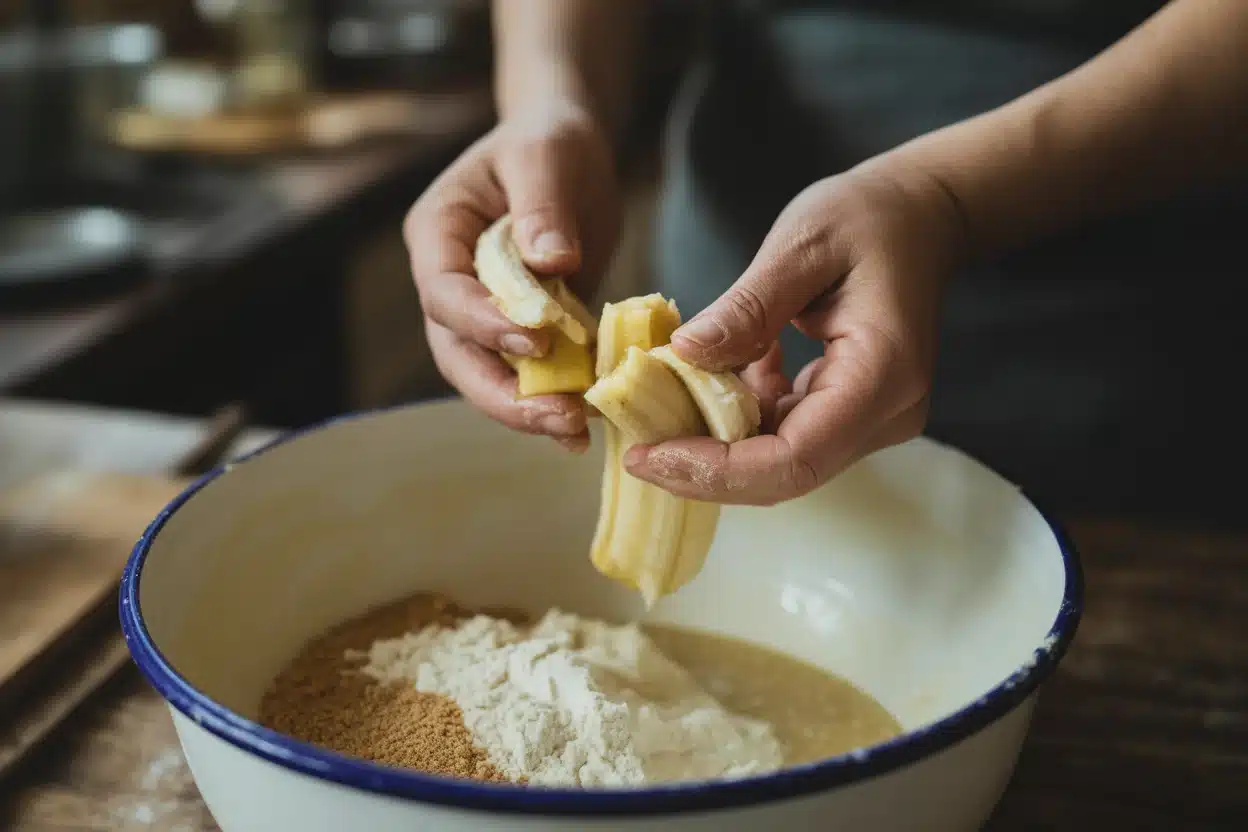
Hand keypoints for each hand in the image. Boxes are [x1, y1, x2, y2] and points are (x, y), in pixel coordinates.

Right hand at [404, 106, 618, 451]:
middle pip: (457, 353)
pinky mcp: (522, 331)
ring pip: (487, 376)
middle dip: (502, 393)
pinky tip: (587, 423)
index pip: (444, 292)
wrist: (568, 150)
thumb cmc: (548, 140)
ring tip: (575, 431)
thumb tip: (549, 262)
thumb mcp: (547, 155)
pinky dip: (553, 399)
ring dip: (527, 408)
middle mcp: (450, 281)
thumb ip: (542, 206)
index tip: (535, 342)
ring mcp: (482, 312)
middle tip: (558, 418)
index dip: (482, 323)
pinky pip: (528, 375)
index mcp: (438, 234)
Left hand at [624, 164, 969, 504]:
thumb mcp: (802, 245)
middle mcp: (885, 414)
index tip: (650, 455)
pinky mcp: (851, 413)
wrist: (921, 216)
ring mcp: (872, 420)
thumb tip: (682, 355)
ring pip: (780, 463)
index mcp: (881, 375)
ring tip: (657, 415)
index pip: (796, 458)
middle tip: (636, 451)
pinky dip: (738, 419)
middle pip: (785, 474)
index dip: (718, 470)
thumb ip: (746, 307)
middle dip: (705, 471)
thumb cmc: (869, 217)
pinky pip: (785, 436)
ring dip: (715, 447)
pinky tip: (712, 379)